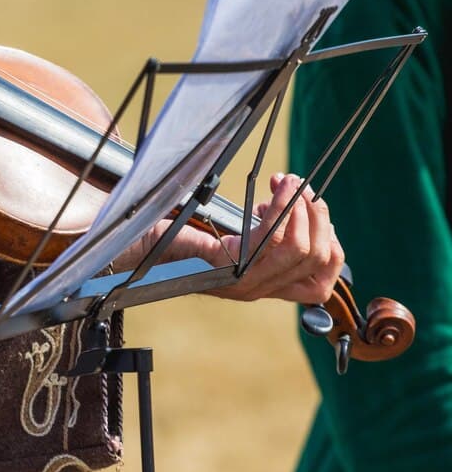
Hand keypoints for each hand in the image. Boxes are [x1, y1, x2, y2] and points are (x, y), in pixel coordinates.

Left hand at [117, 173, 343, 303]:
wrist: (139, 246)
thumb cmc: (183, 235)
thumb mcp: (235, 234)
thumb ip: (269, 231)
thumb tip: (302, 202)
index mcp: (265, 286)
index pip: (323, 283)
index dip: (331, 244)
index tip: (313, 211)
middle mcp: (258, 289)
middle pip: (319, 259)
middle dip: (317, 214)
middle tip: (297, 186)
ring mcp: (243, 282)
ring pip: (302, 249)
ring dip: (300, 207)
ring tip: (285, 181)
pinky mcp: (227, 266)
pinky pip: (272, 238)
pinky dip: (280, 207)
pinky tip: (270, 189)